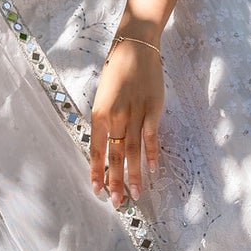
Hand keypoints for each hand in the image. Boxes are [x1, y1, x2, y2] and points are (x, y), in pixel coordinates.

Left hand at [89, 36, 162, 208]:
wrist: (135, 47)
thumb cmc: (115, 71)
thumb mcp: (103, 95)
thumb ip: (104, 121)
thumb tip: (105, 146)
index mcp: (99, 113)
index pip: (97, 149)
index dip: (96, 171)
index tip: (96, 191)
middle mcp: (116, 116)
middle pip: (115, 155)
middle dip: (115, 181)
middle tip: (116, 202)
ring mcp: (136, 113)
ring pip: (133, 150)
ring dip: (133, 174)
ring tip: (133, 194)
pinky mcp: (153, 108)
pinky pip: (151, 136)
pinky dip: (152, 154)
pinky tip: (152, 170)